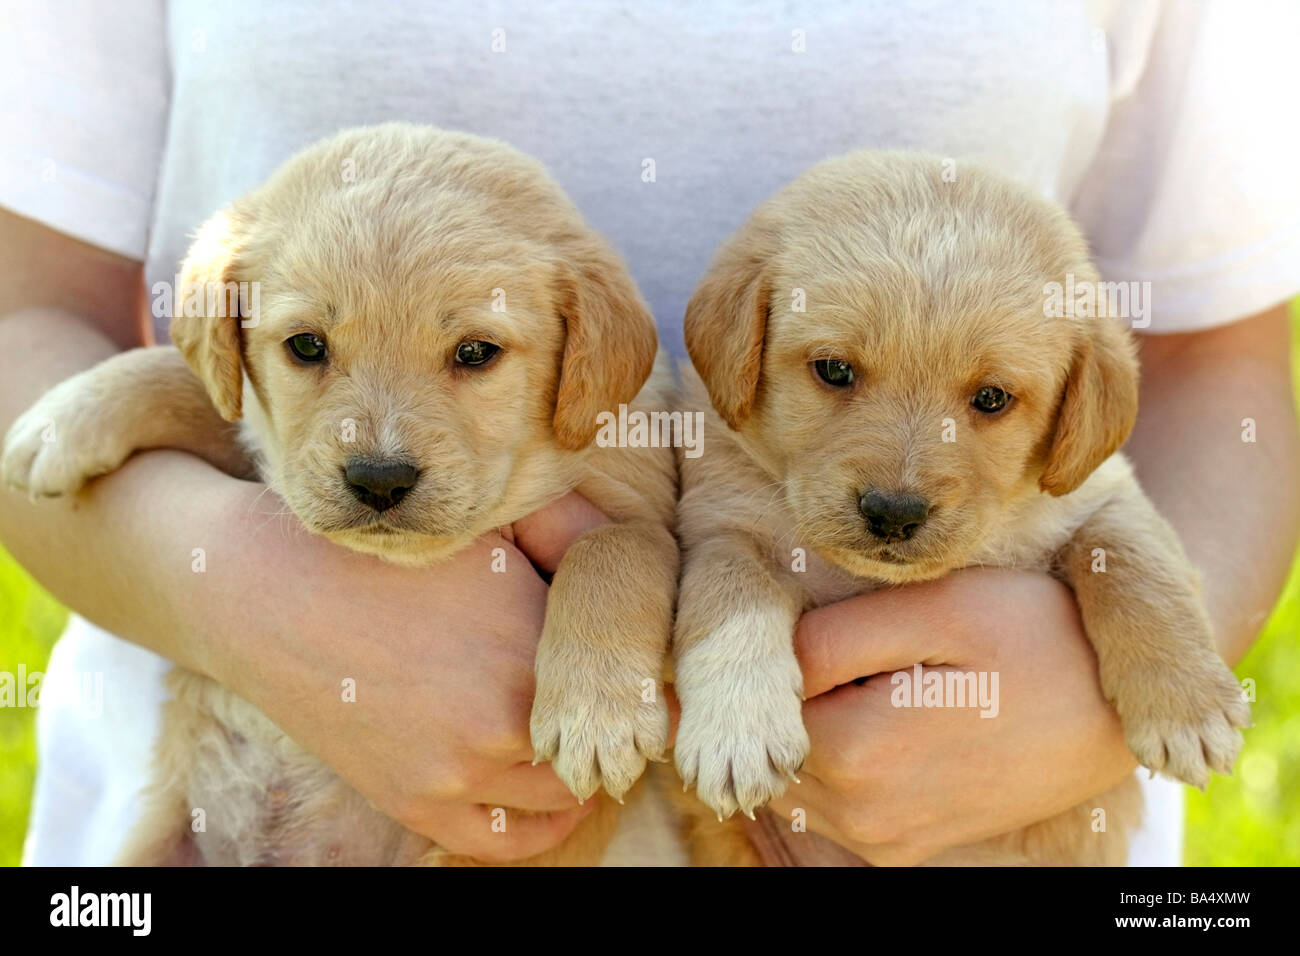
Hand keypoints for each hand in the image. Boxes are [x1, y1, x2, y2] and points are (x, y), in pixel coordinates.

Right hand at [202, 484, 610, 862]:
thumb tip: (645, 557)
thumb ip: (571, 548)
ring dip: (585, 774)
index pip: (630, 687)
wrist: (269, 594)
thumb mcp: (489, 538)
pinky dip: (543, 829)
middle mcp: (502, 718)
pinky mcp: (415, 803)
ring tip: (588, 747)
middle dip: (619, 729)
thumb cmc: (386, 556)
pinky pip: (506, 842)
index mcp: (532, 645)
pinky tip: (554, 801)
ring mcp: (455, 771)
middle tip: (623, 713)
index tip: (654, 681)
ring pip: (564, 797)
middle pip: (603, 745)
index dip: (648, 683)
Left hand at [767, 568, 1137, 865]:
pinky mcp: (902, 847)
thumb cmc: (1037, 640)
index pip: (762, 699)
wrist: (1120, 711)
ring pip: (798, 774)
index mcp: (858, 752)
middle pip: (775, 742)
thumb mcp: (940, 610)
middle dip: (795, 692)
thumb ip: (839, 635)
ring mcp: (882, 839)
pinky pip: (831, 802)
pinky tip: (889, 711)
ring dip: (816, 724)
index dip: (783, 649)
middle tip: (860, 643)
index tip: (829, 619)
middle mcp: (862, 814)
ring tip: (882, 675)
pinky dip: (838, 758)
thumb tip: (771, 655)